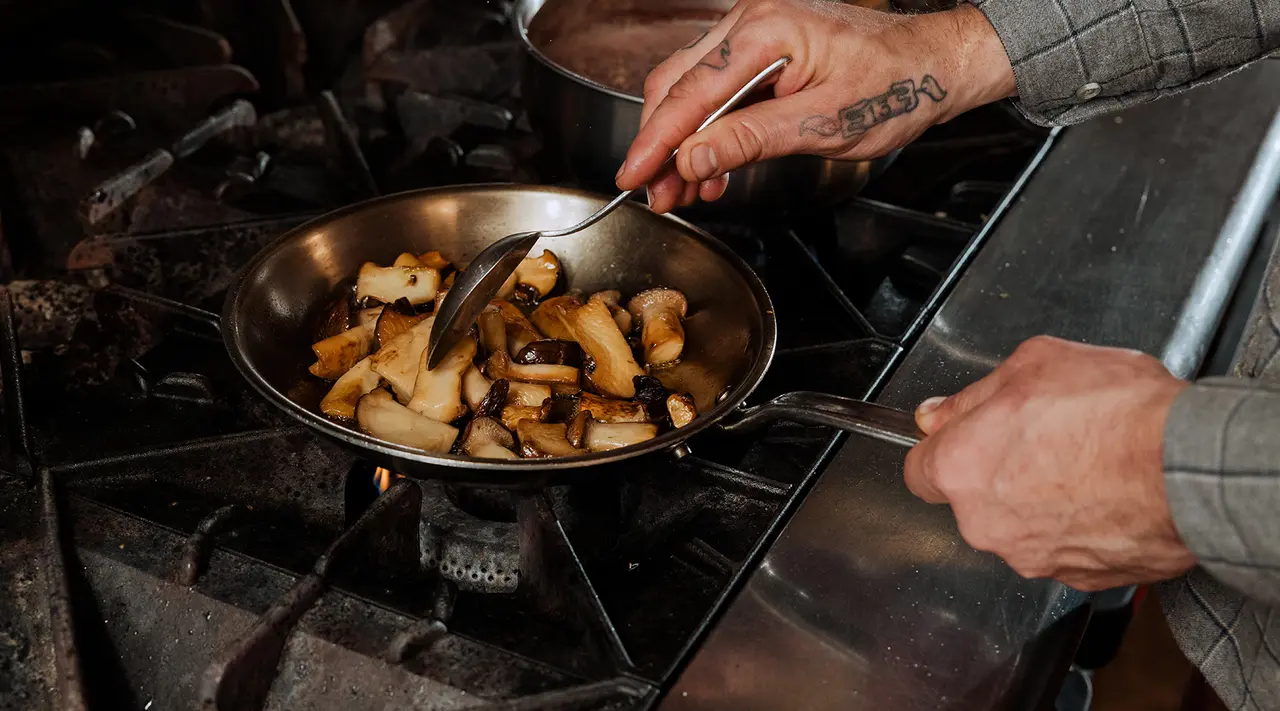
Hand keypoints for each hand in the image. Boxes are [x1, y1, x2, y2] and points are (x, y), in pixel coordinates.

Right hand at [615, 0, 1016, 212]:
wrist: (931, 64)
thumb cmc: (894, 85)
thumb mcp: (824, 124)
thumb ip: (752, 140)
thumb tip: (694, 158)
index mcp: (768, 31)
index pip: (692, 92)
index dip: (657, 140)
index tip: (633, 175)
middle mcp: (752, 21)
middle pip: (679, 85)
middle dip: (663, 145)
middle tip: (657, 193)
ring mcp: (755, 33)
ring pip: (692, 90)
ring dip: (684, 144)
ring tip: (683, 192)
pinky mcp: (762, 51)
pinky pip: (717, 91)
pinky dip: (708, 132)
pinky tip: (712, 169)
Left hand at [902, 336, 1196, 590]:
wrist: (1187, 468)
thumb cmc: (1115, 412)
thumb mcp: (1033, 364)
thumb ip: (972, 396)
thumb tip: (940, 414)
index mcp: (960, 469)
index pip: (919, 471)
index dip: (944, 449)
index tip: (966, 437)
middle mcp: (984, 523)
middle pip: (972, 499)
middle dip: (999, 472)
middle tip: (1044, 437)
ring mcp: (1031, 557)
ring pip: (1020, 526)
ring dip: (1041, 500)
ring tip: (1086, 462)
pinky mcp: (1079, 578)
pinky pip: (1066, 548)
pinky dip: (1081, 525)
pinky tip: (1108, 493)